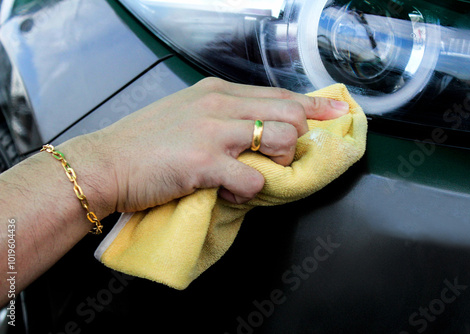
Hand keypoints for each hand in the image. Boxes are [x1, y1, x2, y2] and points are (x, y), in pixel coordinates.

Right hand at [82, 78, 349, 211]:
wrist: (106, 162)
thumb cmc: (145, 142)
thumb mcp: (187, 114)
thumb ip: (222, 115)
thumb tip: (258, 128)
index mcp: (216, 92)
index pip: (278, 94)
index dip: (313, 106)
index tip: (338, 113)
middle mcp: (219, 105)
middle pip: (288, 113)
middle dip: (301, 136)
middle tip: (289, 154)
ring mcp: (212, 133)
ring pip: (278, 139)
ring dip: (276, 161)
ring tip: (256, 171)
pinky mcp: (204, 163)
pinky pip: (252, 178)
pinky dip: (249, 190)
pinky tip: (231, 191)